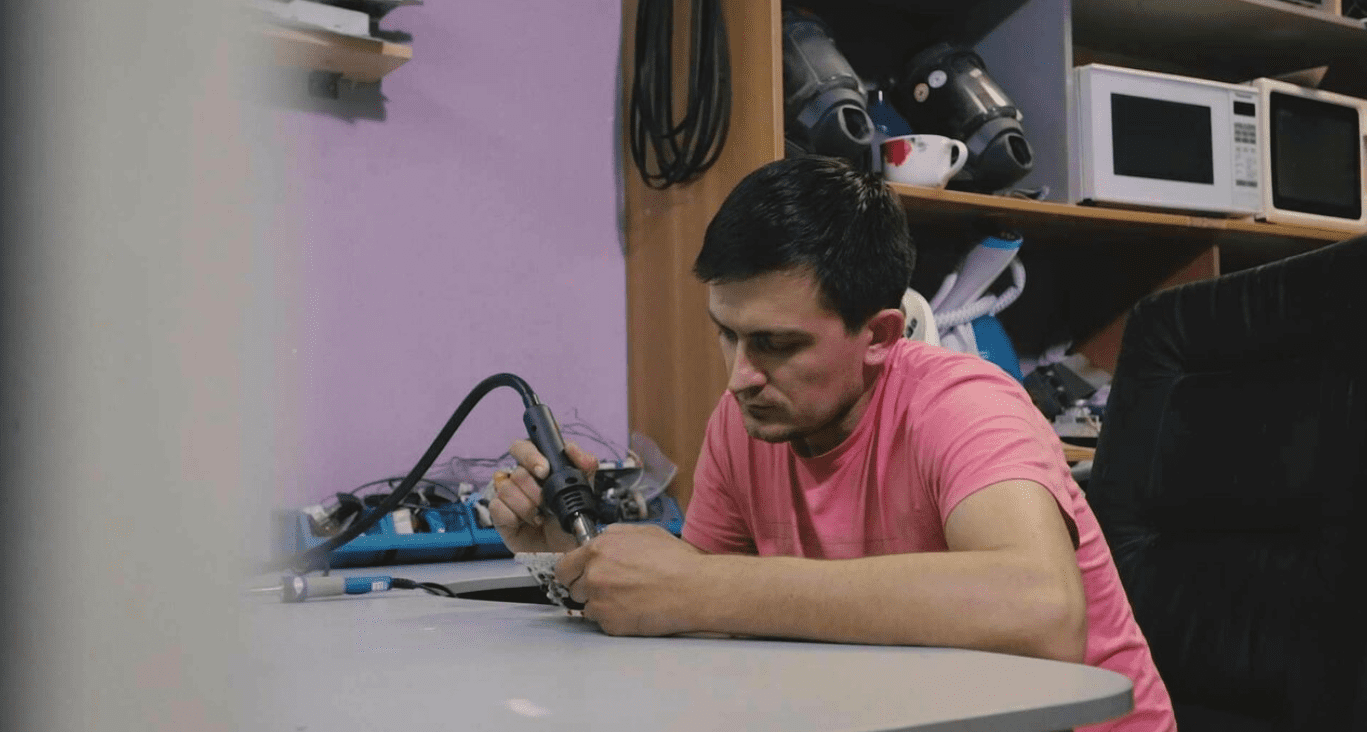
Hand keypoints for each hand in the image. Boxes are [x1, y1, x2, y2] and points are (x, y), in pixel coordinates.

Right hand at [488, 438, 597, 553]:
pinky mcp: (500, 515)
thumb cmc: (570, 519)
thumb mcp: (585, 490)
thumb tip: (572, 448)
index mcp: (538, 467)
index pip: (523, 447)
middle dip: (532, 487)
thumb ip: (584, 464)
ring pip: (506, 489)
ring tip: (541, 516)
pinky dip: (516, 516)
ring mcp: (508, 497)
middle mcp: (521, 479)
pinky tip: (530, 522)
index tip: (543, 469)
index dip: (530, 455)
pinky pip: (498, 507)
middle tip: (544, 499)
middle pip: (515, 470)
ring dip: (528, 505)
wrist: (567, 550)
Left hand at [555, 523, 705, 635]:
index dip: (574, 572)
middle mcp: (594, 575)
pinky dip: (614, 619)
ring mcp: (600, 601)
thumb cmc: (676, 561)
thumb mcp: (645, 532)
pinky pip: (602, 623)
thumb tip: (601, 538)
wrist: (694, 589)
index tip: (580, 576)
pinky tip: (634, 610)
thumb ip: (615, 534)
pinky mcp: (610, 624)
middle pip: (573, 588)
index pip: (564, 566)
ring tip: (628, 599)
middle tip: (611, 588)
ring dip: (601, 605)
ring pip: (587, 607)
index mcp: (598, 550)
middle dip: (587, 588)